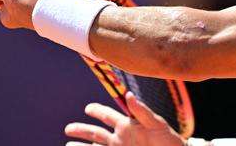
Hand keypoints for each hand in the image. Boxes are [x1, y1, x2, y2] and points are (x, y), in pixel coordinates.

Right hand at [65, 92, 185, 145]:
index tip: (87, 108)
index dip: (97, 111)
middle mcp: (120, 138)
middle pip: (96, 133)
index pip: (108, 116)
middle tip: (68, 128)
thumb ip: (141, 111)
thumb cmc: (168, 140)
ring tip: (67, 145)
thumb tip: (127, 94)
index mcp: (127, 125)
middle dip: (82, 130)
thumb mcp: (156, 124)